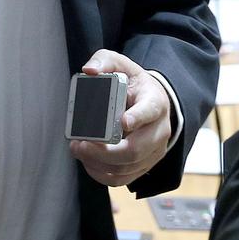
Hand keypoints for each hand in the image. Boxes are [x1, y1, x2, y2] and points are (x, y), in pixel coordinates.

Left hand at [70, 50, 172, 187]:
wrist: (151, 102)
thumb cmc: (133, 84)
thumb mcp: (121, 64)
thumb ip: (104, 61)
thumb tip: (90, 71)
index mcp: (155, 102)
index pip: (150, 111)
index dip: (138, 118)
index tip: (123, 122)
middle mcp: (159, 129)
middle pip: (136, 148)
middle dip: (105, 151)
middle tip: (81, 144)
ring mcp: (154, 150)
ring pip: (128, 167)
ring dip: (99, 164)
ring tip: (78, 150)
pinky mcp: (145, 165)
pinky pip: (123, 178)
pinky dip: (102, 174)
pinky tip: (88, 163)